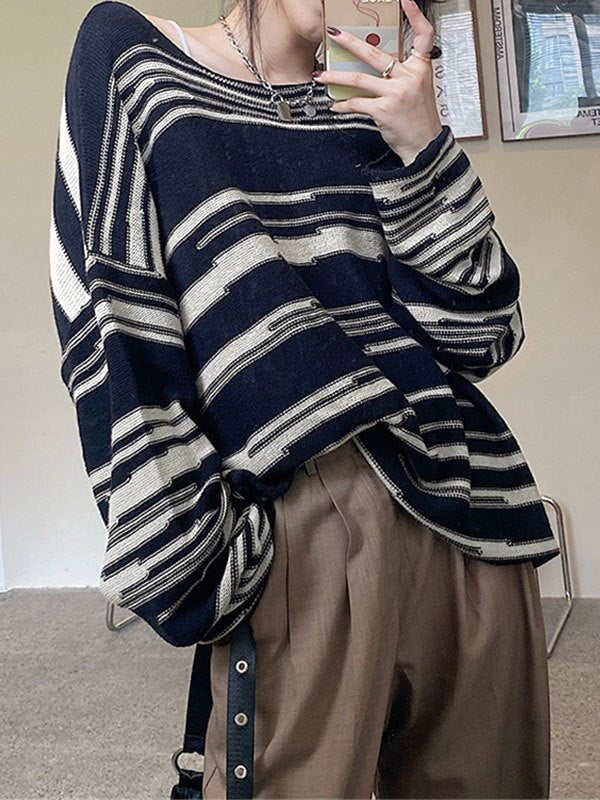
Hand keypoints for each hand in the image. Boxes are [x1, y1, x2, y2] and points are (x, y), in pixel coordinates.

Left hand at [313, 0, 442, 164]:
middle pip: (375, 54)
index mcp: (420, 69)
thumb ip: (401, 75)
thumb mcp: (417, 90)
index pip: (424, 35)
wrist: (424, 146)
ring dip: (336, 76)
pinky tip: (335, 105)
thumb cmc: (419, 121)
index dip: (415, 15)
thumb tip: (377, 68)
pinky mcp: (384, 110)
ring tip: (322, 74)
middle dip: (350, 42)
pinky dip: (344, 105)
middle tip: (334, 34)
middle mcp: (409, 77)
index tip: (405, 0)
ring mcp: (396, 93)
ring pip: (359, 79)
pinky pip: (357, 103)